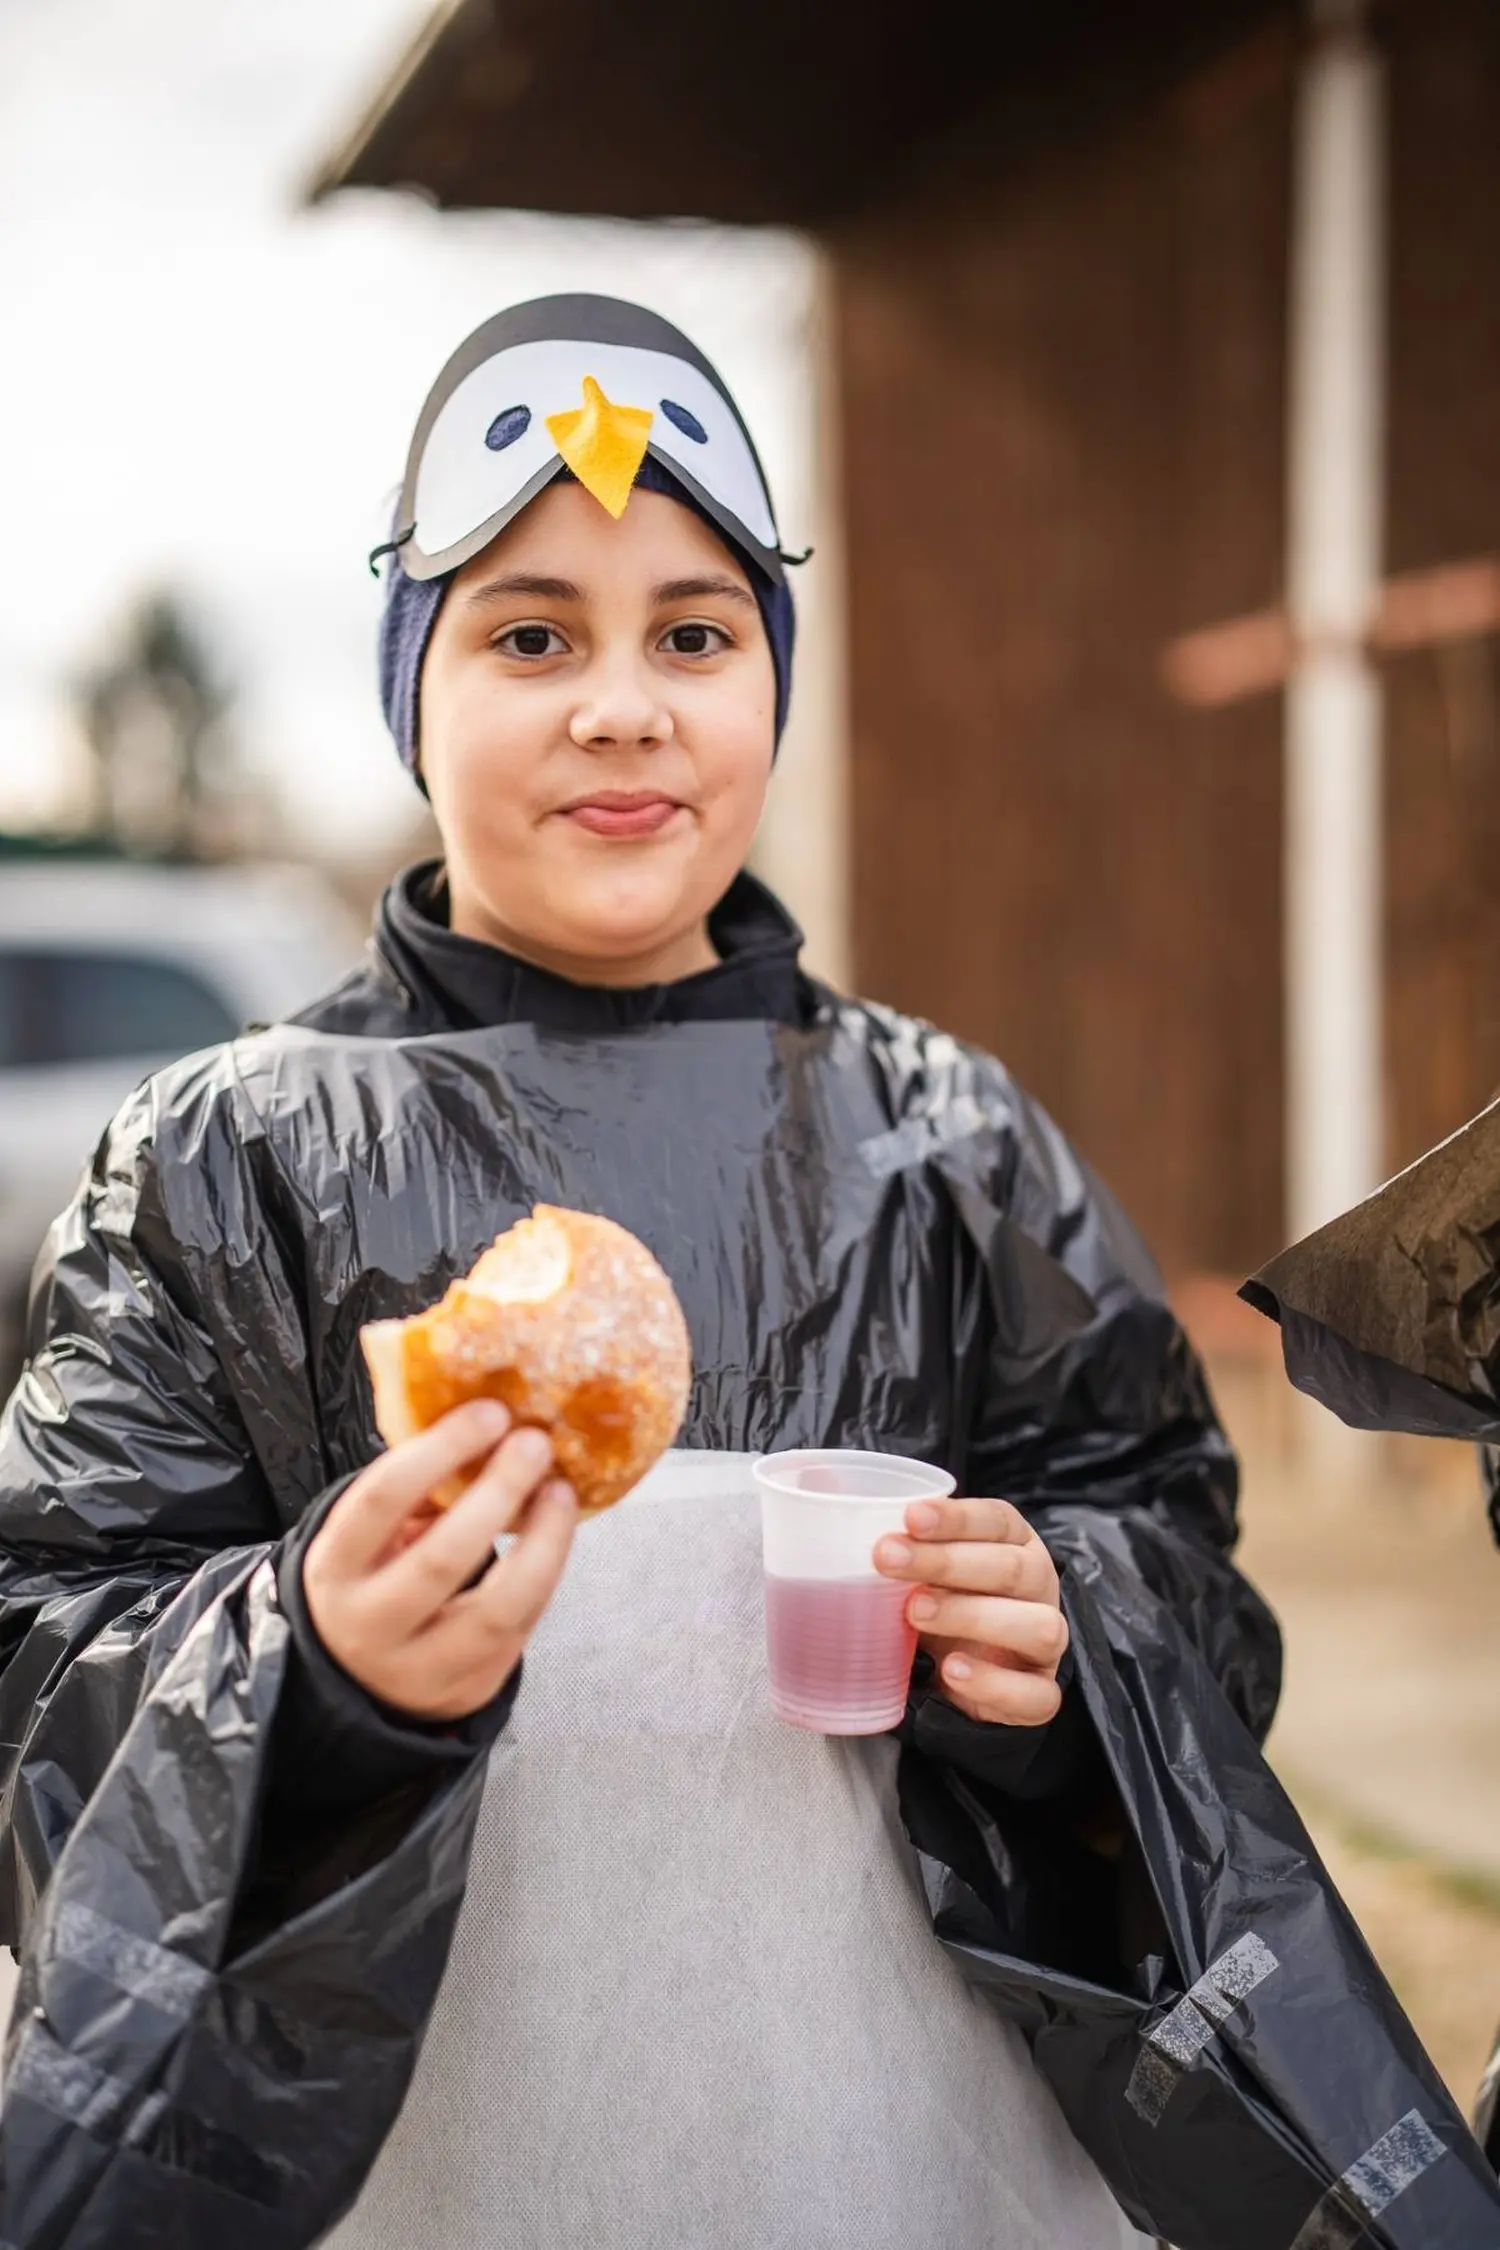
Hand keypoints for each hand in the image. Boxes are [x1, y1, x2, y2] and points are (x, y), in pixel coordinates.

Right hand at [303, 1399, 576, 1721]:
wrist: (355, 1678)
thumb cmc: (373, 1577)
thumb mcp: (368, 1536)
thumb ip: (416, 1490)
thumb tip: (493, 1425)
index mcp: (334, 1569)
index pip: (380, 1501)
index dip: (440, 1450)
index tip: (491, 1412)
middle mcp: (369, 1626)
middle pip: (440, 1560)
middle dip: (498, 1494)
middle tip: (535, 1444)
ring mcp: (419, 1669)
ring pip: (495, 1610)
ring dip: (542, 1542)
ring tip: (561, 1491)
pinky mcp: (468, 1691)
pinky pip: (519, 1630)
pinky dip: (545, 1574)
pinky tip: (556, 1533)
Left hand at [874, 1497, 1066, 1726]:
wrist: (973, 1675)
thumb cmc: (945, 1604)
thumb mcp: (926, 1572)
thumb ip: (904, 1551)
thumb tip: (853, 1525)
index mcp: (1015, 1544)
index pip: (998, 1520)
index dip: (957, 1518)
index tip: (910, 1517)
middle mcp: (1039, 1588)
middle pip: (1013, 1568)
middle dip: (947, 1561)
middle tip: (888, 1559)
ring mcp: (1046, 1643)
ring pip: (1037, 1626)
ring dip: (973, 1616)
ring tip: (915, 1613)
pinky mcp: (1041, 1693)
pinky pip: (1035, 1694)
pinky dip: (992, 1683)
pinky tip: (951, 1669)